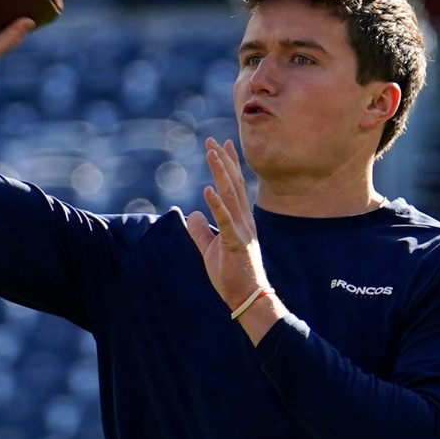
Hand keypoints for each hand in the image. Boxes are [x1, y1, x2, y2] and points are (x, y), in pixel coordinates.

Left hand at [187, 138, 282, 339]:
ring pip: (231, 196)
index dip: (229, 165)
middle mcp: (244, 221)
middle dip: (223, 161)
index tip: (223, 144)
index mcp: (240, 221)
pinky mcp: (235, 244)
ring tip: (212, 153)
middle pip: (233, 184)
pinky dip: (217, 204)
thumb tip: (191, 213)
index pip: (234, 187)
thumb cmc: (232, 275)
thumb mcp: (211, 249)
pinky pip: (225, 221)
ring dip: (221, 173)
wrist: (248, 298)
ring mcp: (241, 231)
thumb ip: (201, 231)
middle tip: (212, 140)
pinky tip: (208, 190)